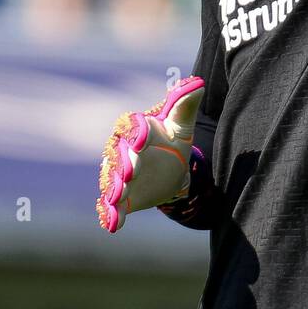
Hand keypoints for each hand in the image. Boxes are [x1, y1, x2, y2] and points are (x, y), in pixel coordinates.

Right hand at [97, 76, 204, 233]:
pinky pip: (112, 205)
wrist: (171, 171)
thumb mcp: (182, 125)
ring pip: (112, 180)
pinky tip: (112, 224)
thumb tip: (197, 83)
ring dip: (113, 189)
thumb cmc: (173, 142)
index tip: (142, 138)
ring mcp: (120, 175)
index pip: (130, 126)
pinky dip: (109, 214)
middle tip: (128, 172)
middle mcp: (122, 151)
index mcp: (136, 129)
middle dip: (123, 164)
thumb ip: (185, 105)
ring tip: (116, 197)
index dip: (134, 131)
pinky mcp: (122, 197)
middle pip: (118, 156)